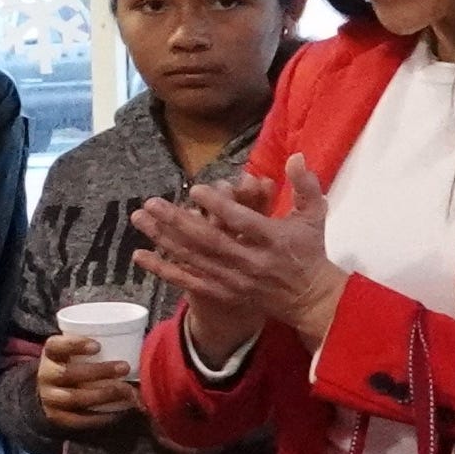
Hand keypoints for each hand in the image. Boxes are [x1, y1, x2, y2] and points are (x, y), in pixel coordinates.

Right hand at [34, 333, 141, 432]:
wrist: (50, 392)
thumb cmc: (72, 365)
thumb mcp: (74, 352)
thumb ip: (94, 347)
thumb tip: (137, 346)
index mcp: (50, 354)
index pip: (55, 346)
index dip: (74, 345)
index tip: (98, 346)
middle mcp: (45, 376)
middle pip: (68, 374)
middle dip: (99, 371)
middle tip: (124, 367)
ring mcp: (50, 399)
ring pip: (74, 398)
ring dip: (103, 394)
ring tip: (126, 391)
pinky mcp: (58, 418)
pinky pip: (78, 420)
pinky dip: (100, 416)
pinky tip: (118, 411)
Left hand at [132, 155, 341, 350]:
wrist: (308, 298)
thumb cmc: (309, 250)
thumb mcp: (314, 215)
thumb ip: (305, 184)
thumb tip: (296, 156)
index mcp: (273, 239)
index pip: (242, 222)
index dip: (218, 206)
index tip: (196, 189)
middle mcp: (251, 261)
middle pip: (209, 241)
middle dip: (177, 222)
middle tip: (152, 203)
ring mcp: (234, 280)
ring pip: (194, 259)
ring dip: (164, 239)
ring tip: (140, 219)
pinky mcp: (223, 292)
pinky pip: (188, 281)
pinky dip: (163, 269)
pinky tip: (141, 255)